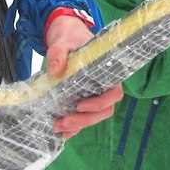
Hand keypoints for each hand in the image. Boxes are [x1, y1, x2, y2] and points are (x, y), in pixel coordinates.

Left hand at [43, 14, 121, 137]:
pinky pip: (83, 117)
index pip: (114, 93)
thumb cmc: (70, 37)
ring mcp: (94, 94)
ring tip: (58, 127)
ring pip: (94, 116)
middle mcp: (103, 86)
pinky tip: (62, 132)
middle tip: (65, 121)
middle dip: (86, 120)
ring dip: (79, 125)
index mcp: (106, 72)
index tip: (81, 105)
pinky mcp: (83, 99)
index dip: (100, 103)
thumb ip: (58, 53)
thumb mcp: (62, 41)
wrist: (65, 37)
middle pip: (105, 110)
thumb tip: (55, 69)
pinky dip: (74, 127)